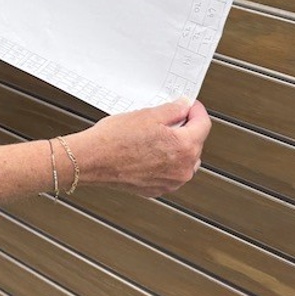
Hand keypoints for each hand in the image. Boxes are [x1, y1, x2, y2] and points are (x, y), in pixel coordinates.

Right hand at [66, 99, 210, 197]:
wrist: (91, 160)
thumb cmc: (113, 140)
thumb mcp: (147, 115)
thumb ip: (173, 110)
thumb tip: (184, 106)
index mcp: (184, 147)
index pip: (204, 125)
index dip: (196, 111)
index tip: (190, 106)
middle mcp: (182, 168)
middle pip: (195, 143)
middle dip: (184, 130)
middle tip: (166, 120)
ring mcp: (171, 182)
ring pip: (184, 160)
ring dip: (175, 148)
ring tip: (153, 137)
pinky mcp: (158, 189)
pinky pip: (169, 173)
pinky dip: (163, 162)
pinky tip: (146, 152)